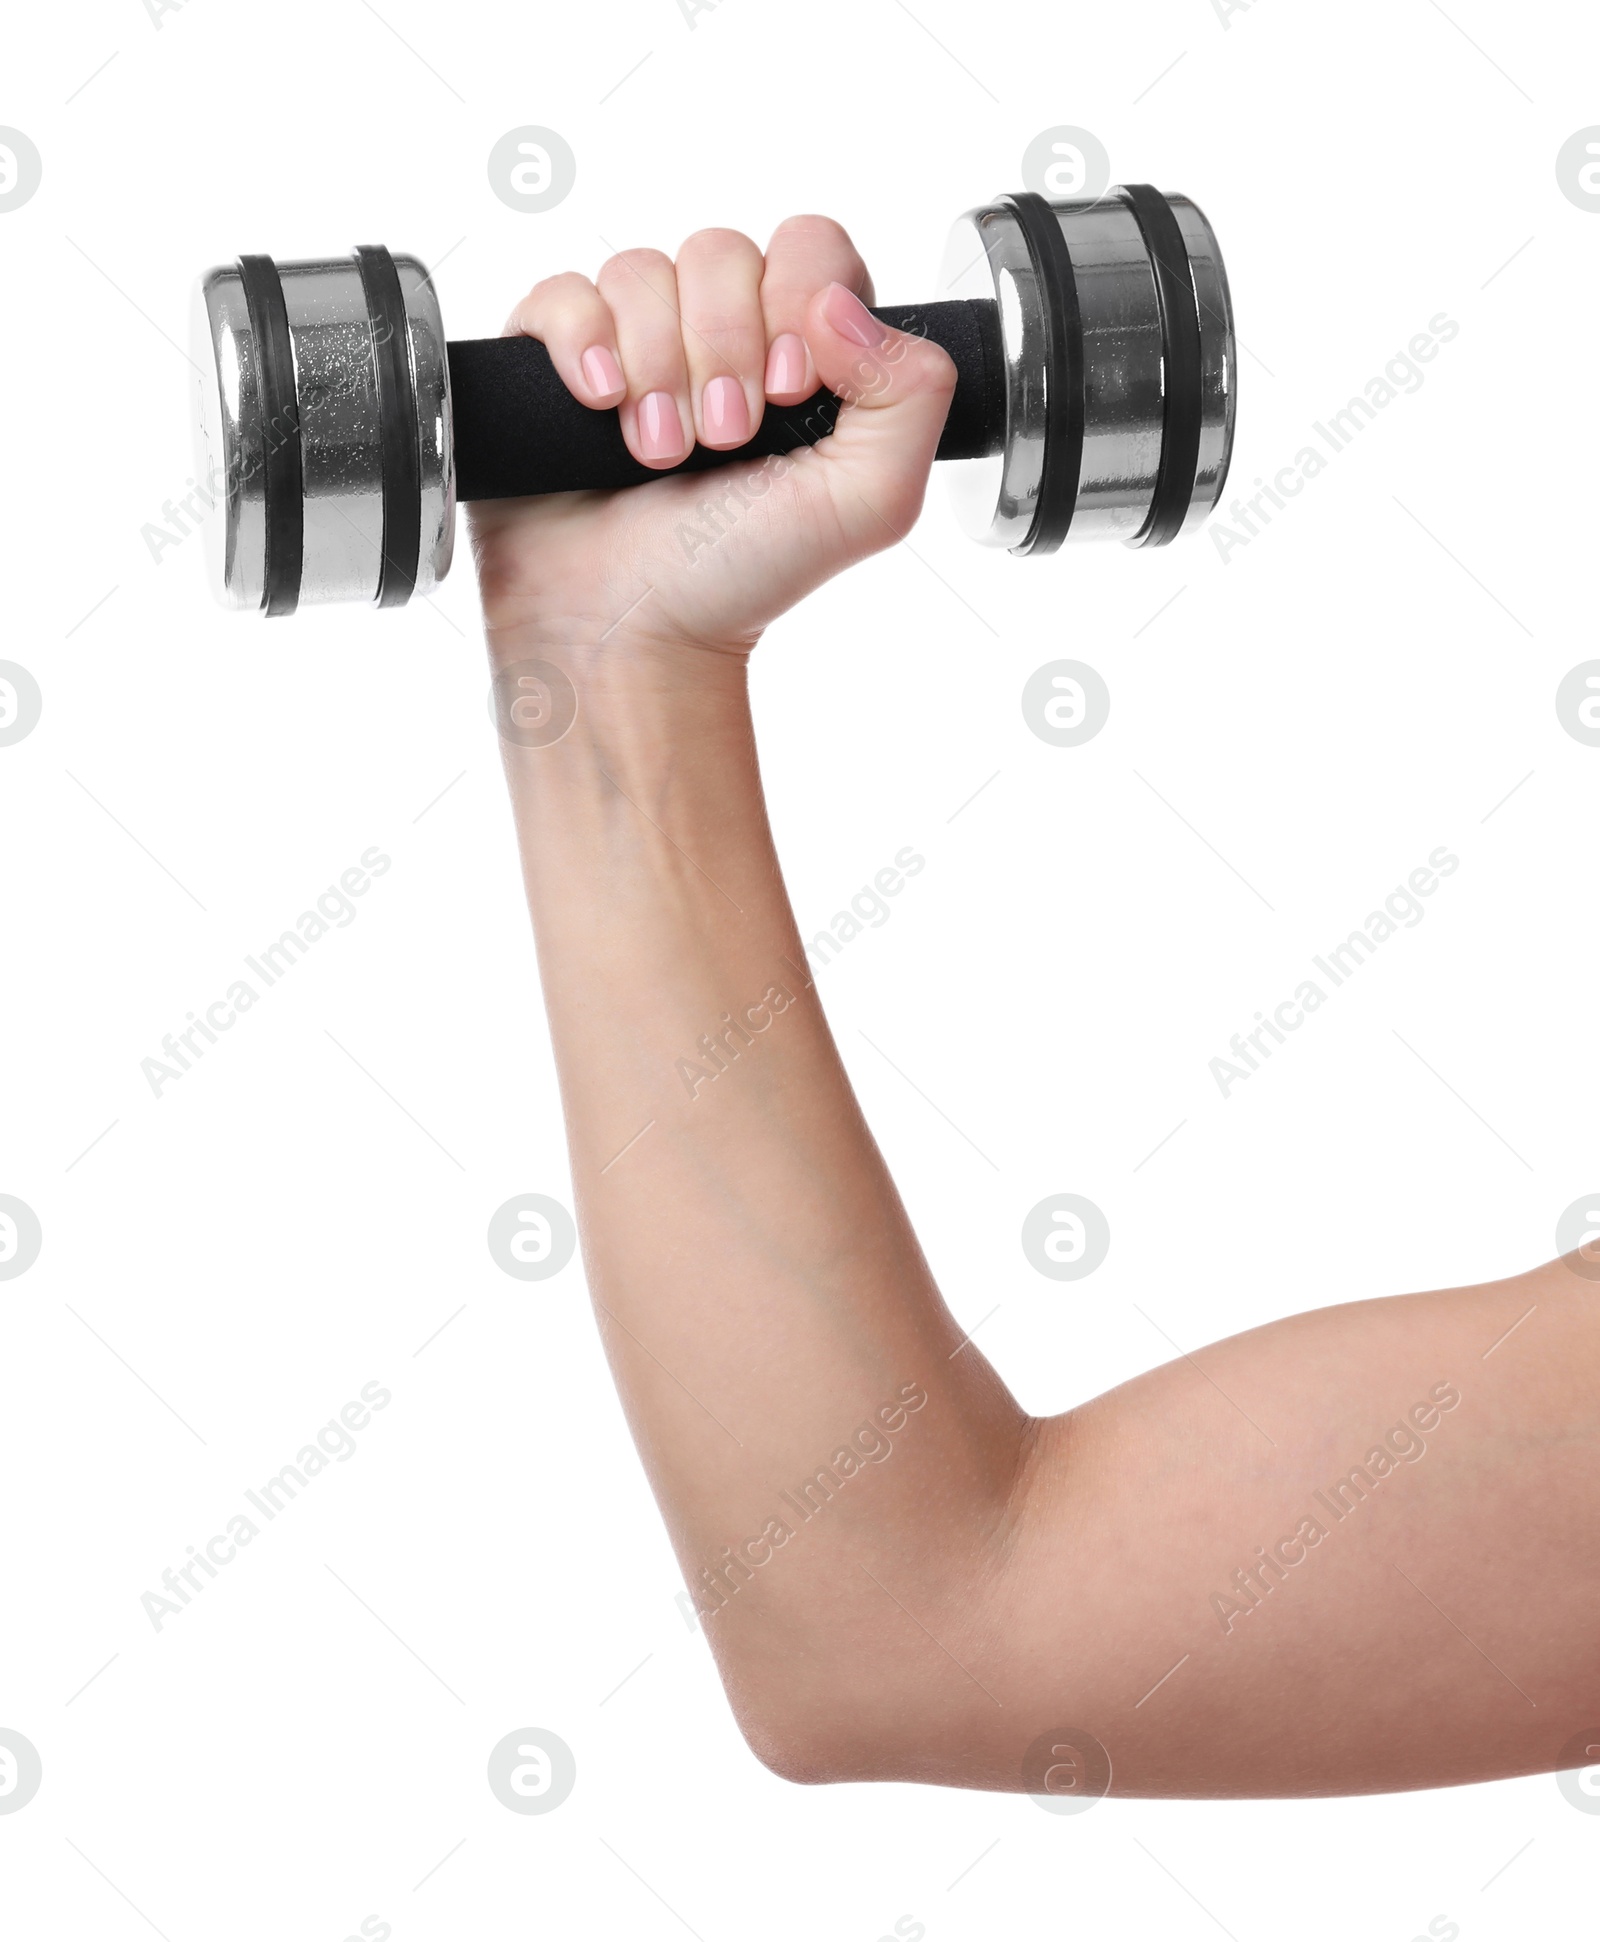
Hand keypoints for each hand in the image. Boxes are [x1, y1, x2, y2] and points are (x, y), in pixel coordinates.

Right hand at [466, 216, 956, 661]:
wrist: (633, 631)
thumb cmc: (742, 575)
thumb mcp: (871, 501)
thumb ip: (912, 393)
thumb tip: (840, 301)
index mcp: (802, 347)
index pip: (809, 248)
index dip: (797, 302)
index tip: (791, 393)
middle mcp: (720, 332)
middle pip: (720, 252)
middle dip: (722, 349)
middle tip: (722, 439)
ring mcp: (635, 340)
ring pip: (641, 270)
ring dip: (656, 368)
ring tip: (660, 455)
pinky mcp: (558, 356)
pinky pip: (565, 294)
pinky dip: (584, 344)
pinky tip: (600, 407)